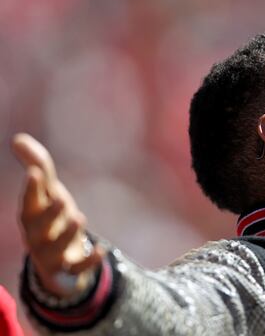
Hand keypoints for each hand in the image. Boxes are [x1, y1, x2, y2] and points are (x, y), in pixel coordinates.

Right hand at [12, 133, 102, 297]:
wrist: (58, 261)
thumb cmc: (51, 219)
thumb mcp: (48, 194)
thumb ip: (38, 166)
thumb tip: (17, 139)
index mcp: (31, 217)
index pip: (28, 202)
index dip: (31, 189)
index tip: (36, 172)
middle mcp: (37, 237)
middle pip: (39, 228)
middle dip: (49, 214)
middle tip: (64, 199)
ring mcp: (52, 256)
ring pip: (56, 248)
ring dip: (68, 235)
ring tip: (80, 218)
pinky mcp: (69, 271)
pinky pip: (77, 269)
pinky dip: (89, 260)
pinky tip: (102, 249)